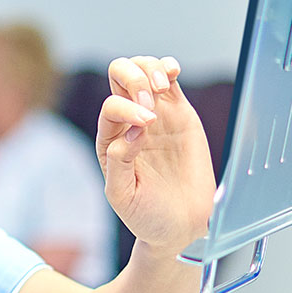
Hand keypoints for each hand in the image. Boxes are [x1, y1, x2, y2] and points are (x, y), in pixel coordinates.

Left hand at [96, 54, 215, 257]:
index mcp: (110, 141)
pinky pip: (169, 79)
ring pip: (143, 70)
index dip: (126, 108)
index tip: (147, 127)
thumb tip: (131, 132)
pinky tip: (171, 72)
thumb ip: (119, 163)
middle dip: (133, 79)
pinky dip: (168, 67)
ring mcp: (155, 115)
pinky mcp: (180, 114)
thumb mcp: (123, 196)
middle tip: (151, 102)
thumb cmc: (148, 214)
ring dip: (150, 70)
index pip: (110, 107)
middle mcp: (129, 123)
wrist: (181, 225)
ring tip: (162, 88)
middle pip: (119, 76)